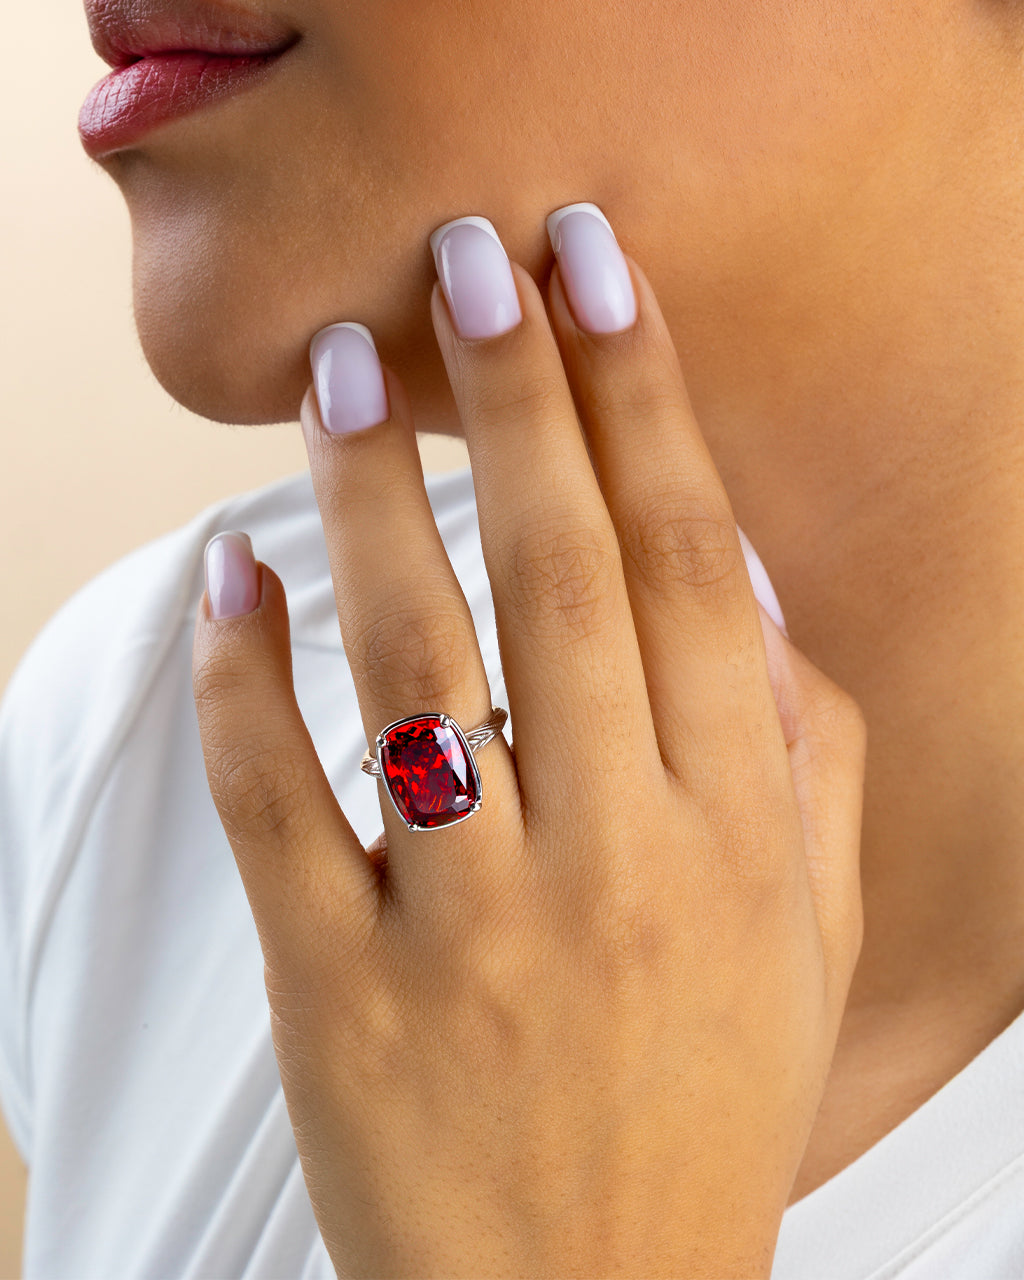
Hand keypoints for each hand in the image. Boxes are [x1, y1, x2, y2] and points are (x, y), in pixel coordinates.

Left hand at [192, 208, 865, 1279]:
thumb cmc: (705, 1103)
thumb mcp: (812, 940)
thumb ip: (809, 756)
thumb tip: (743, 583)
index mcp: (739, 833)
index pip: (688, 568)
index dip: (645, 403)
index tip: (598, 276)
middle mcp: (617, 860)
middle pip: (560, 576)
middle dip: (520, 396)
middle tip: (472, 257)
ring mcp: (470, 928)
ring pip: (411, 661)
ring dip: (376, 495)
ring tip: (347, 366)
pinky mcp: (342, 993)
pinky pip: (281, 804)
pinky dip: (245, 678)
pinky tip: (235, 572)